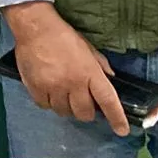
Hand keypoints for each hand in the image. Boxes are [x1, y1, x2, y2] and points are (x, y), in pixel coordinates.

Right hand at [3, 1, 128, 134]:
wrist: (35, 27)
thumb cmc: (64, 36)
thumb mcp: (88, 49)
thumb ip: (100, 67)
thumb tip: (109, 82)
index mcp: (89, 73)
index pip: (108, 101)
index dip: (117, 118)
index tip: (121, 130)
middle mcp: (72, 83)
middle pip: (84, 113)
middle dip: (86, 110)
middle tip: (81, 101)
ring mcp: (52, 87)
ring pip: (64, 112)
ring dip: (66, 106)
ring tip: (62, 94)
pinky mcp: (35, 88)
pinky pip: (45, 106)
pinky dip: (48, 102)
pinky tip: (48, 92)